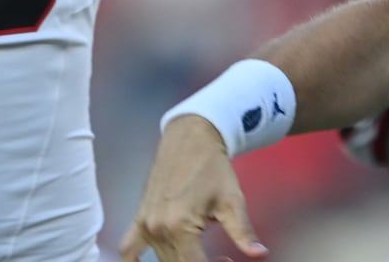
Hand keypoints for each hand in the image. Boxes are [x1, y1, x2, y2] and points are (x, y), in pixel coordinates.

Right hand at [119, 116, 268, 261]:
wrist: (191, 138)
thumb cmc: (213, 168)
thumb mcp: (232, 201)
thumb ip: (243, 232)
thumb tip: (260, 253)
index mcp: (180, 227)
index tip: (227, 260)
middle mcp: (158, 228)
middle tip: (222, 257)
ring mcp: (145, 224)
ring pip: (162, 258)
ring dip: (180, 261)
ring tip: (201, 252)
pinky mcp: (138, 217)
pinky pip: (128, 249)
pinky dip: (134, 260)